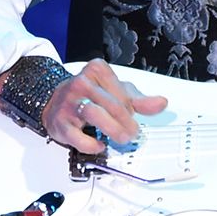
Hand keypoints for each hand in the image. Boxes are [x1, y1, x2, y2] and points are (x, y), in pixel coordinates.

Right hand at [41, 58, 167, 153]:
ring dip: (112, 129)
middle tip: (133, 133)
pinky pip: (76, 136)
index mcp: (97, 70)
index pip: (121, 91)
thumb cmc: (90, 94)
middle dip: (126, 122)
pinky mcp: (59, 122)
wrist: (56, 101)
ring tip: (121, 138)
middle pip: (111, 104)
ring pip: (94, 114)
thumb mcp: (116, 91)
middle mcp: (81, 83)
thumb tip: (161, 103)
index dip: (131, 108)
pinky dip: (91, 144)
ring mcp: (68, 102)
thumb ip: (139, 100)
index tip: (134, 116)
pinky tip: (99, 145)